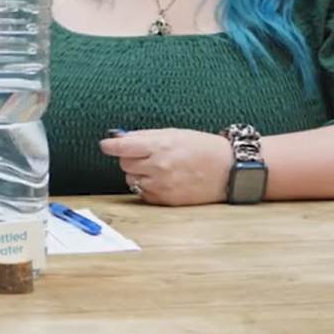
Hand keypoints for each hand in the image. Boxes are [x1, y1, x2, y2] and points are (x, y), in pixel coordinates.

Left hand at [99, 128, 232, 205]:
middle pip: (124, 163)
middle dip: (130, 158)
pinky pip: (143, 193)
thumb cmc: (203, 148)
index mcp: (161, 145)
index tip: (105, 145)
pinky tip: (164, 180)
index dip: (110, 146)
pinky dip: (147, 186)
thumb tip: (119, 138)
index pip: (123, 147)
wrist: (227, 170)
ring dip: (139, 173)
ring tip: (158, 168)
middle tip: (145, 155)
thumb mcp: (174, 133)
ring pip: (132, 179)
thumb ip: (146, 136)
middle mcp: (159, 166)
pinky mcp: (165, 199)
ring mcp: (161, 184)